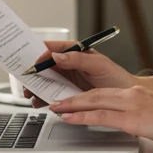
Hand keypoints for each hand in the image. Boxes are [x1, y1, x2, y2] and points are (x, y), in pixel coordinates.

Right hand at [23, 40, 137, 106]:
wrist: (126, 100)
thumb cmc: (116, 78)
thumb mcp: (99, 66)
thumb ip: (78, 59)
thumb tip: (57, 55)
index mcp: (75, 52)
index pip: (52, 48)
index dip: (39, 53)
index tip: (32, 63)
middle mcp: (69, 64)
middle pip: (44, 65)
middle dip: (33, 73)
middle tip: (26, 82)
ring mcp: (67, 79)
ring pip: (45, 81)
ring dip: (36, 87)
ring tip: (31, 95)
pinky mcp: (68, 93)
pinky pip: (51, 94)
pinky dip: (43, 99)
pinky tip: (40, 103)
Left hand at [48, 87, 152, 148]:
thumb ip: (142, 115)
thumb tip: (134, 123)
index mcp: (137, 94)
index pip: (104, 92)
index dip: (84, 95)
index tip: (70, 98)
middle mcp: (131, 95)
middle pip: (94, 93)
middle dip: (72, 96)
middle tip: (54, 100)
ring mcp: (131, 105)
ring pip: (93, 101)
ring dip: (71, 104)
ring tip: (54, 108)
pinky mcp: (133, 119)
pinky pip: (101, 116)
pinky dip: (82, 116)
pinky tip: (69, 118)